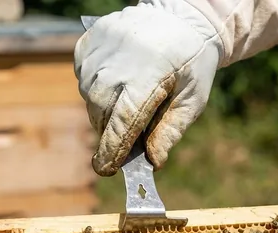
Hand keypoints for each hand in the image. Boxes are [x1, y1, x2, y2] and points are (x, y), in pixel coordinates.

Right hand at [74, 1, 221, 175]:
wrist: (181, 18)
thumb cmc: (192, 63)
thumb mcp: (193, 99)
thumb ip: (171, 131)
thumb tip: (153, 162)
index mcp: (146, 76)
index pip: (122, 122)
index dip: (113, 149)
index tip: (106, 169)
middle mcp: (115, 63)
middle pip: (102, 115)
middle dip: (113, 133)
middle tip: (129, 139)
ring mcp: (98, 51)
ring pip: (90, 100)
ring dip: (106, 112)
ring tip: (130, 101)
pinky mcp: (87, 44)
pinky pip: (84, 80)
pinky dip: (98, 91)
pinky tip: (119, 83)